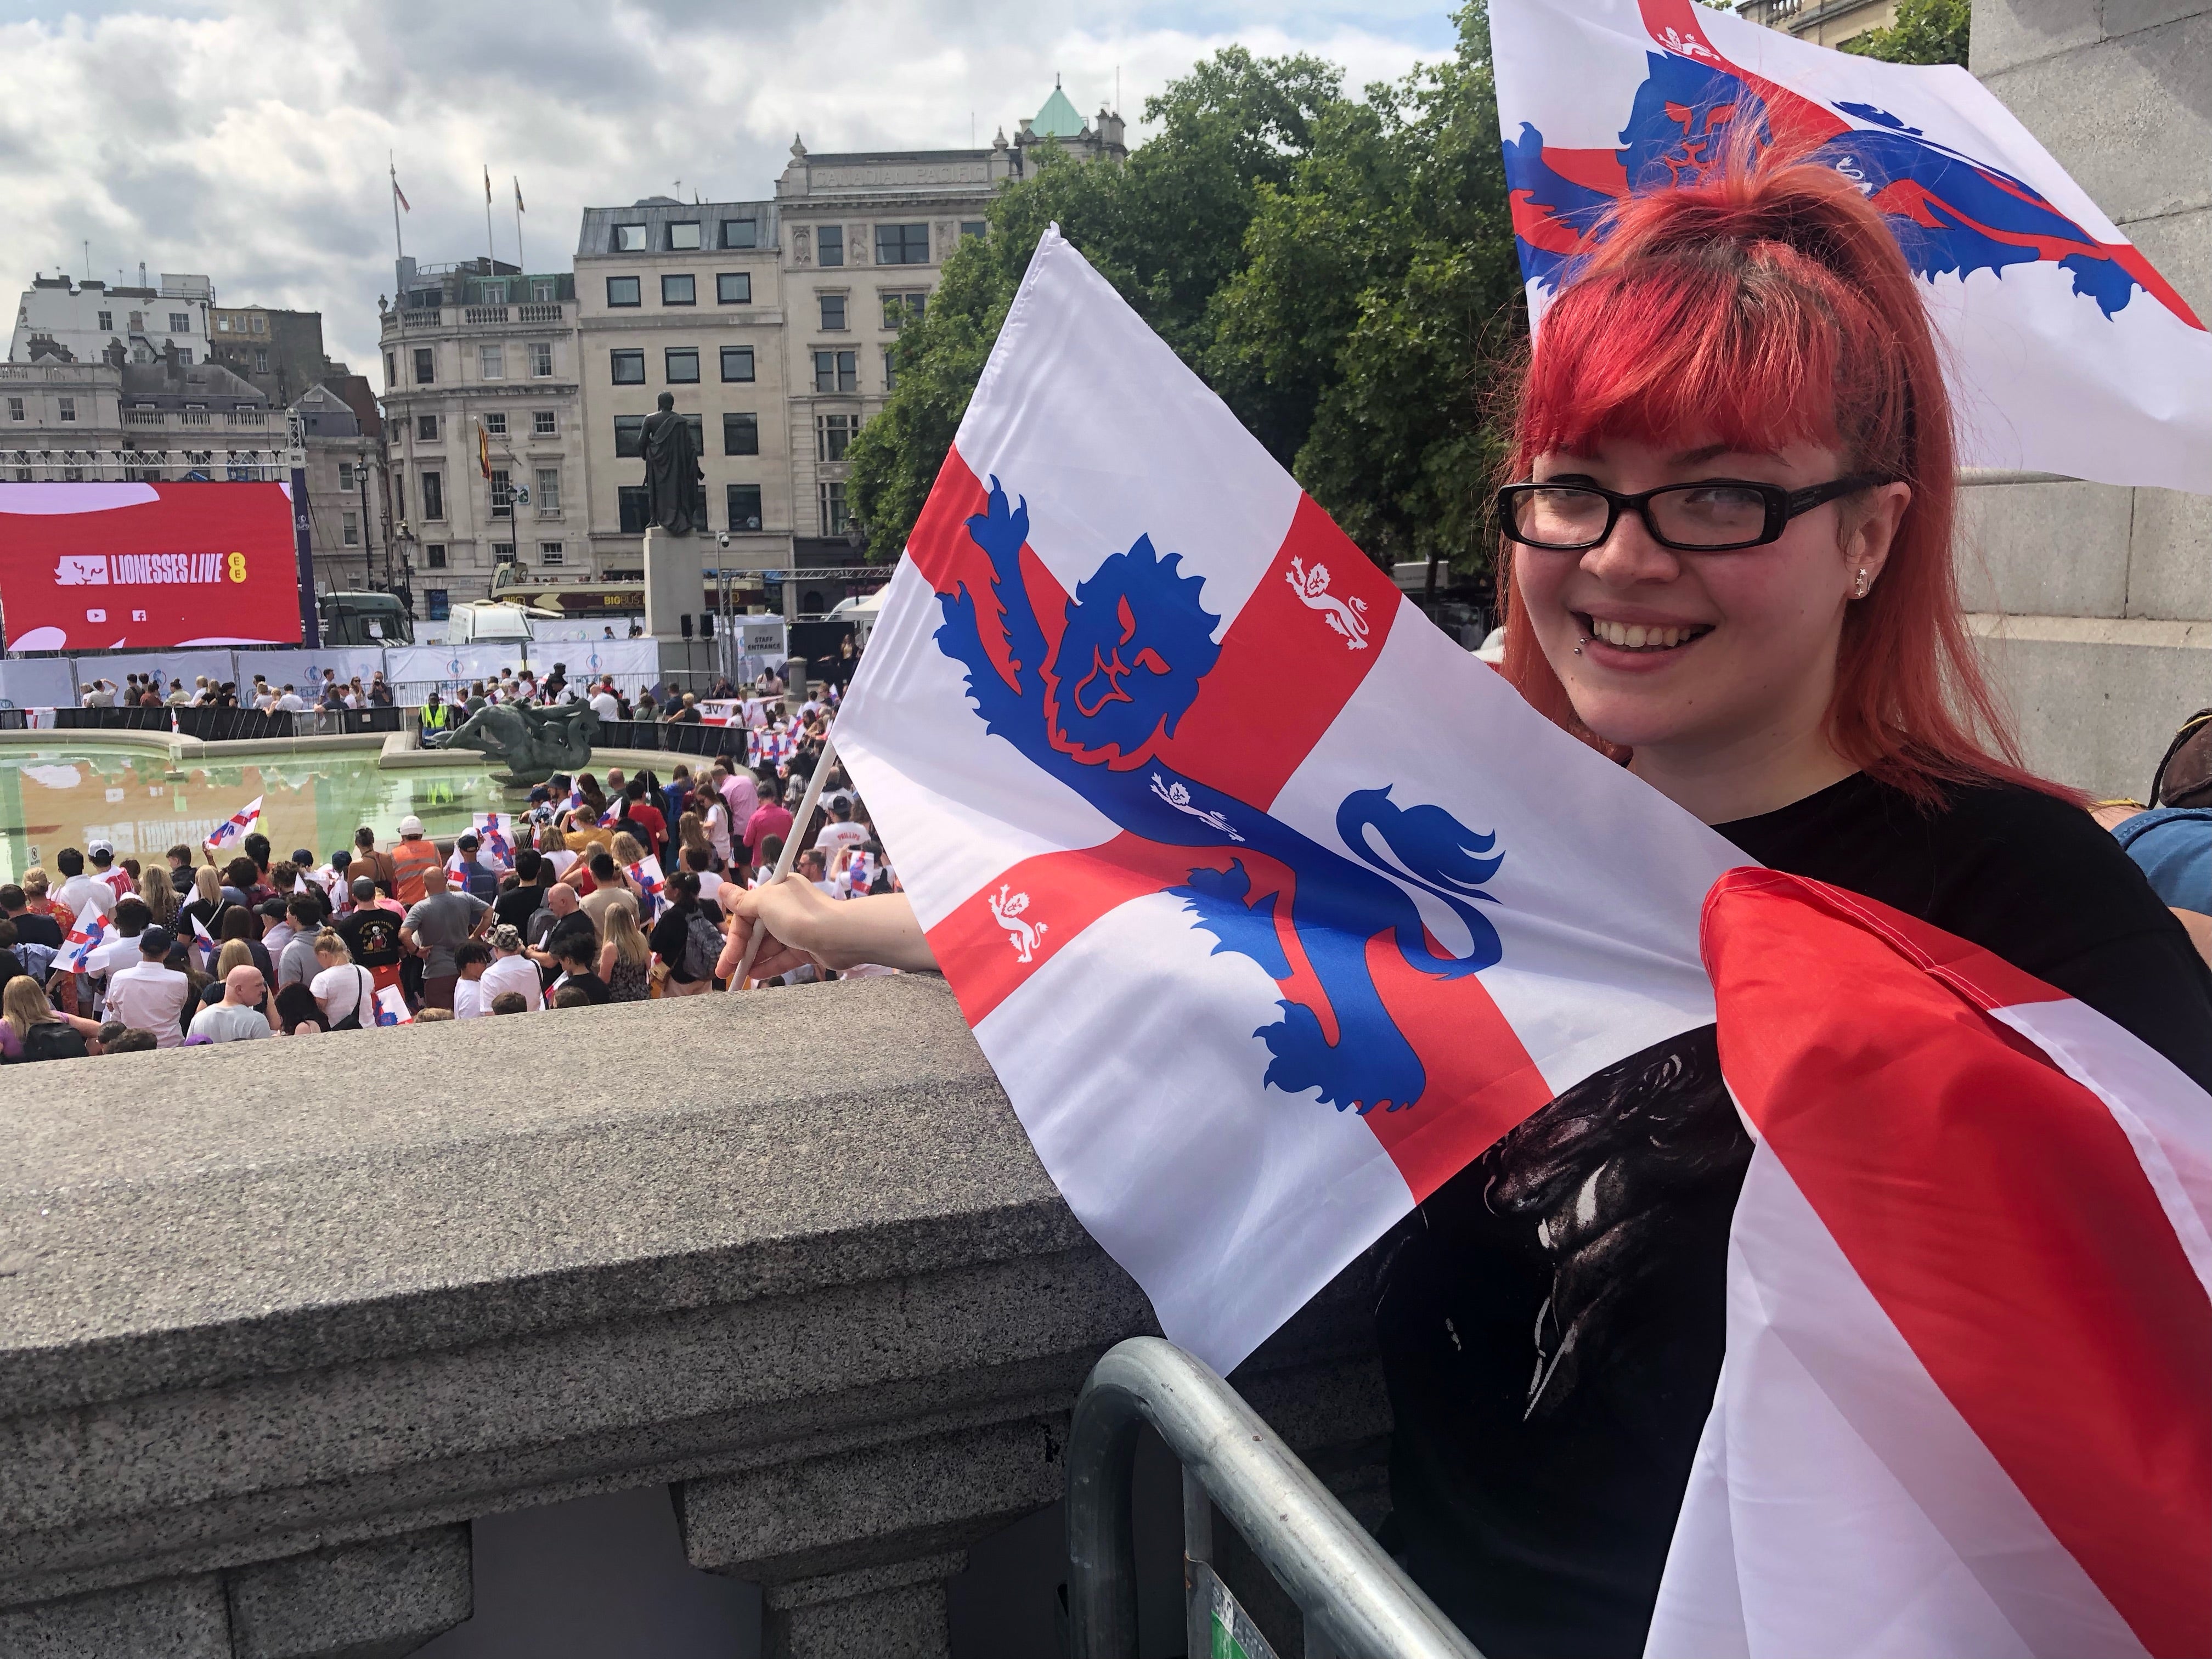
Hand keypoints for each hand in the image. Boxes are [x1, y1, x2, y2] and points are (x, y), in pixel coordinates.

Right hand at [722, 882, 933, 981]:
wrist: (839, 936)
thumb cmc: (801, 916)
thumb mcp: (765, 903)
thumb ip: (743, 901)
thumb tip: (722, 889)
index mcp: (776, 892)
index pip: (746, 913)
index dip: (734, 936)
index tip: (726, 957)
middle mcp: (786, 907)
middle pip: (756, 931)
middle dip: (739, 951)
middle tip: (725, 972)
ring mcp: (797, 928)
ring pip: (769, 946)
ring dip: (753, 960)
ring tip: (740, 977)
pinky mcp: (807, 946)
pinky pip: (783, 957)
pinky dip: (770, 966)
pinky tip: (756, 976)